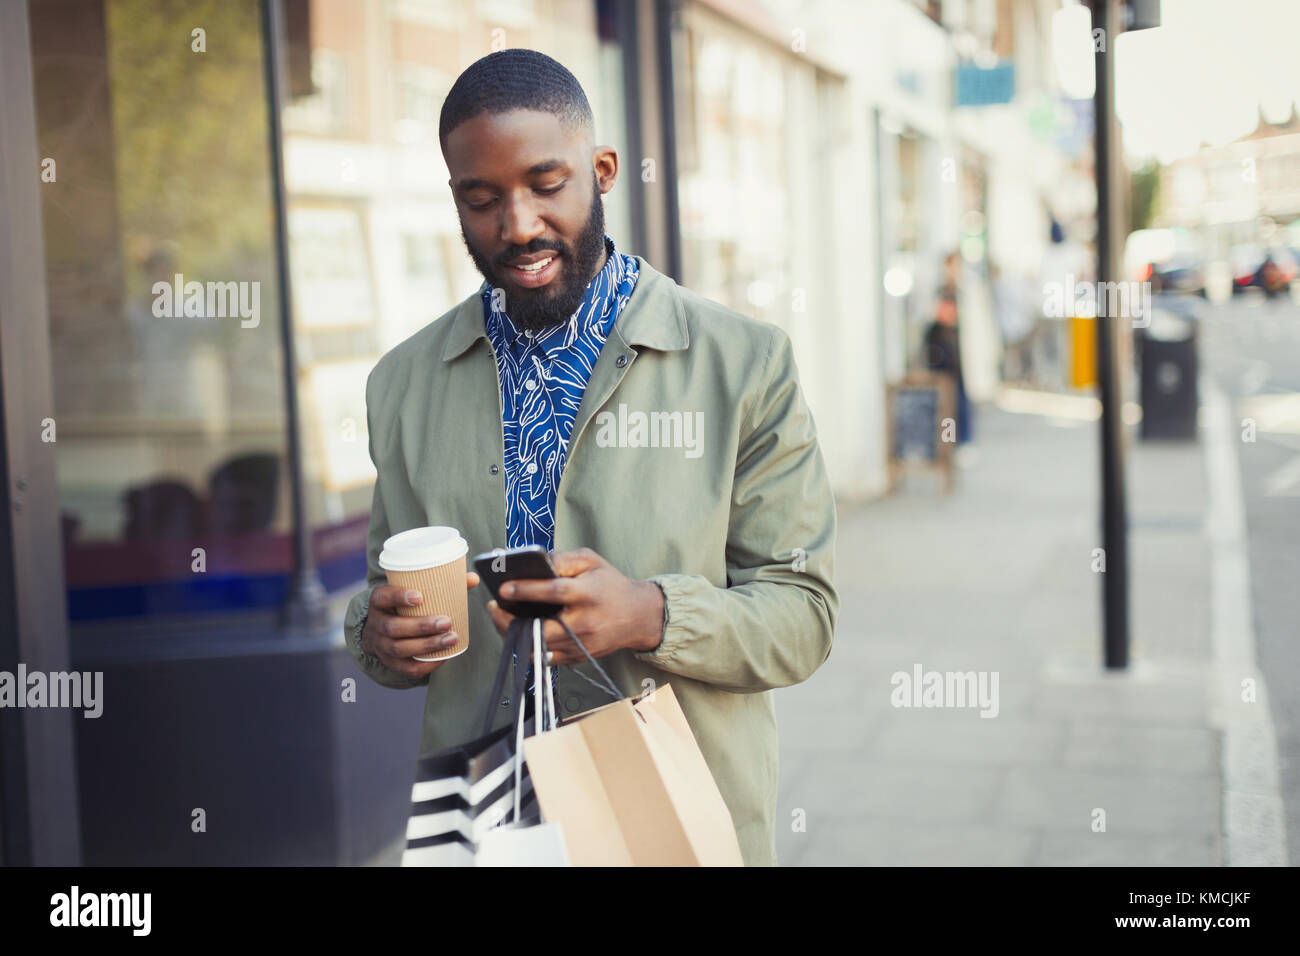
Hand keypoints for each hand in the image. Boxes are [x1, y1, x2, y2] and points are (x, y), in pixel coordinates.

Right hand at [361, 573, 479, 678]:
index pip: (382, 597)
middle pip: (394, 627)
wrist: (382, 631)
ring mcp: (381, 646)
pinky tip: (443, 657)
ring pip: (400, 649)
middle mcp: (376, 624)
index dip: (398, 596)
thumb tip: (473, 578)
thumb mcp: (412, 592)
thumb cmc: (404, 607)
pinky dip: (426, 664)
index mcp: (379, 601)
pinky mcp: (390, 663)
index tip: (419, 596)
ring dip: (427, 645)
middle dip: (421, 626)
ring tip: (451, 639)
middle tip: (446, 622)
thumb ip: (442, 583)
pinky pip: (406, 668)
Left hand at [484, 548, 663, 666]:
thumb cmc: (610, 585)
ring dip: (515, 635)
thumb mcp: (591, 562)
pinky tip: (521, 632)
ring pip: (538, 648)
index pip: (554, 592)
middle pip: (540, 630)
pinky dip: (529, 646)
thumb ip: (563, 559)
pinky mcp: (578, 658)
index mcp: (588, 594)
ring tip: (503, 619)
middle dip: (510, 622)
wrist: (638, 616)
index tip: (504, 589)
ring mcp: (581, 645)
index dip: (526, 590)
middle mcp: (584, 623)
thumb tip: (535, 562)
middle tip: (494, 609)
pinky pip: (546, 658)